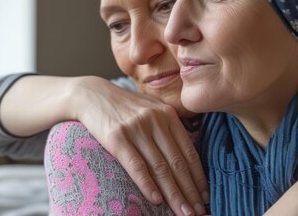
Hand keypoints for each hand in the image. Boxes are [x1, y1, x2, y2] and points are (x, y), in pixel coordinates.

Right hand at [72, 76, 208, 215]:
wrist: (91, 94)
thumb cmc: (124, 107)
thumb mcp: (152, 109)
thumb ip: (168, 128)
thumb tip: (187, 159)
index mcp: (168, 114)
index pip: (189, 151)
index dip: (198, 177)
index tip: (206, 196)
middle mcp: (155, 120)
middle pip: (177, 162)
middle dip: (190, 191)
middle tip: (198, 212)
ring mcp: (136, 128)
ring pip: (160, 167)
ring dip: (173, 194)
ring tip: (183, 212)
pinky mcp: (116, 137)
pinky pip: (135, 164)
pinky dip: (147, 184)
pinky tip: (156, 199)